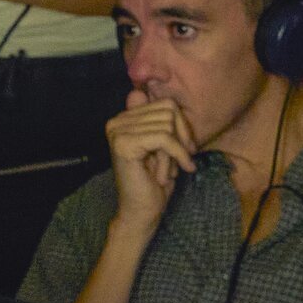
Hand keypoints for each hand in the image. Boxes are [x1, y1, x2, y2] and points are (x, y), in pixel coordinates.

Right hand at [106, 91, 197, 231]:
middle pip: (168, 111)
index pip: (165, 104)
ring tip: (170, 171)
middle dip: (181, 139)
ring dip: (176, 151)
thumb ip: (163, 122)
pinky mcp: (124, 144)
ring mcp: (118, 132)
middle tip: (179, 162)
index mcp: (124, 119)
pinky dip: (176, 156)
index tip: (186, 149)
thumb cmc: (155, 182)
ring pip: (167, 125)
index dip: (182, 127)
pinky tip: (177, 173)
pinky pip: (164, 138)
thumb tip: (148, 90)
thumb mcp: (165, 147)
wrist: (142, 213)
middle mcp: (116, 121)